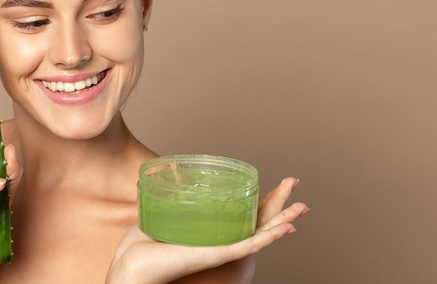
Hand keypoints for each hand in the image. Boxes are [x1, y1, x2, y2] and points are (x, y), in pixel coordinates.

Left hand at [106, 177, 307, 283]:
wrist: (134, 264)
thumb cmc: (144, 244)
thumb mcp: (165, 211)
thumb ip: (174, 195)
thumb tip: (175, 172)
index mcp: (213, 231)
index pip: (245, 212)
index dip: (264, 198)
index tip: (280, 183)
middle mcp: (222, 240)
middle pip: (259, 219)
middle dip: (280, 201)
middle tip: (295, 182)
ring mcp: (223, 248)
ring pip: (262, 233)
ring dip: (284, 218)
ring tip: (302, 206)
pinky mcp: (218, 254)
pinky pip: (250, 246)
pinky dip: (270, 238)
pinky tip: (285, 228)